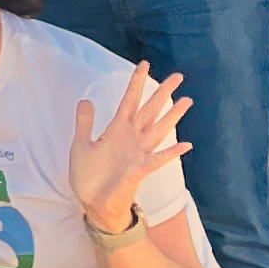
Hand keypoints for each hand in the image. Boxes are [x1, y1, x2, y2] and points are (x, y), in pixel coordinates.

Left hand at [69, 62, 192, 232]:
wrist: (93, 204)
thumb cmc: (89, 176)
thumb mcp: (81, 144)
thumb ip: (85, 123)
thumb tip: (86, 100)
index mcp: (117, 130)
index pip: (129, 101)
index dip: (136, 83)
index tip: (144, 64)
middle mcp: (131, 139)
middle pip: (149, 110)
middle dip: (162, 93)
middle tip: (178, 76)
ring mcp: (138, 154)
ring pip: (158, 130)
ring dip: (172, 116)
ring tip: (187, 101)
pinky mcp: (138, 170)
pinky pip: (157, 159)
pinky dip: (171, 153)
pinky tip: (186, 145)